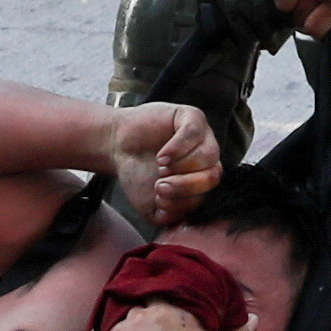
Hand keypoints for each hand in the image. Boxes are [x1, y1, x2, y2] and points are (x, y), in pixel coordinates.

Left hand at [98, 296, 248, 330]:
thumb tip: (253, 318)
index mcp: (185, 313)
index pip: (186, 296)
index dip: (184, 308)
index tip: (184, 323)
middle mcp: (157, 311)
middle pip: (159, 300)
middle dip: (162, 312)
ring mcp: (132, 322)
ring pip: (138, 312)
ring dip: (143, 322)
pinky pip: (120, 327)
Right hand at [103, 101, 221, 229]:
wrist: (117, 146)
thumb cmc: (137, 174)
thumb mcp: (153, 205)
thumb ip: (172, 214)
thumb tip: (185, 211)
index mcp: (202, 182)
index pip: (207, 196)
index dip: (184, 201)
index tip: (159, 198)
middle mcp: (207, 160)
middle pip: (213, 176)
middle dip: (185, 185)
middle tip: (160, 184)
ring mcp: (203, 137)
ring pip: (209, 156)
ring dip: (182, 166)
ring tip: (160, 166)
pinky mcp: (192, 117)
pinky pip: (195, 133)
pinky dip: (177, 148)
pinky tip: (162, 155)